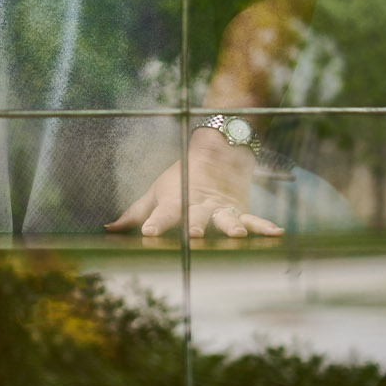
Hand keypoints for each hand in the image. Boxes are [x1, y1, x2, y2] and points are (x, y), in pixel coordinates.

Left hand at [104, 128, 281, 237]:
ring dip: (231, 226)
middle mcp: (199, 204)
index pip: (164, 212)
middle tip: (197, 236)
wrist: (217, 150)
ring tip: (238, 235)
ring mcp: (221, 207)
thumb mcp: (155, 191)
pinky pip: (253, 218)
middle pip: (197, 215)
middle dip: (196, 225)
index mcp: (176, 200)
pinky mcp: (239, 208)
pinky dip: (264, 225)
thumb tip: (109, 229)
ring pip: (226, 217)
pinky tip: (277, 233)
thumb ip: (136, 212)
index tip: (149, 232)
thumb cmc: (180, 177)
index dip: (156, 221)